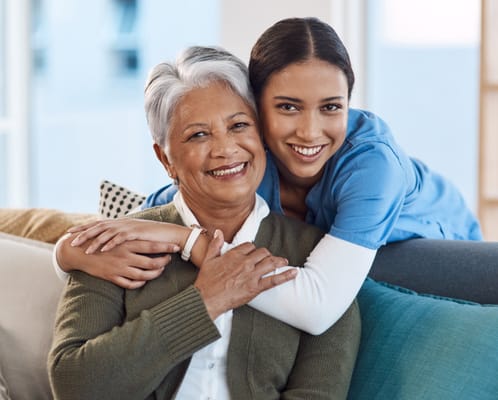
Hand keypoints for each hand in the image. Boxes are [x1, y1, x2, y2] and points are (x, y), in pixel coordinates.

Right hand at [58, 234, 177, 288]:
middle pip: (151, 262)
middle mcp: (125, 255)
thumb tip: (146, 231)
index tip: (177, 247)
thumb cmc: (101, 240)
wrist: (79, 251)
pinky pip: (130, 284)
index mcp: (127, 243)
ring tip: (160, 270)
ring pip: (143, 275)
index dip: (166, 247)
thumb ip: (131, 235)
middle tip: (169, 260)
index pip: (152, 245)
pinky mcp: (112, 277)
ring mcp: (119, 268)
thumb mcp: (117, 235)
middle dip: (164, 262)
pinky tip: (144, 280)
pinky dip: (140, 283)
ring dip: (155, 274)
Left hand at [68, 219, 185, 253]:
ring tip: (84, 250)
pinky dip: (110, 244)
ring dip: (94, 241)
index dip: (83, 228)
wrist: (169, 234)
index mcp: (120, 222)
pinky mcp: (135, 233)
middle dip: (83, 233)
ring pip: (106, 232)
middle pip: (98, 226)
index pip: (98, 224)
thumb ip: (123, 235)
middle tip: (70, 240)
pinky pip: (119, 238)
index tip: (70, 232)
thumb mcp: (135, 235)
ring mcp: (128, 227)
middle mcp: (122, 222)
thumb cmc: (153, 236)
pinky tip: (101, 250)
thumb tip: (112, 240)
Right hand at [194, 230, 296, 319]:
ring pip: (270, 263)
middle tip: (269, 258)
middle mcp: (245, 262)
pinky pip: (274, 280)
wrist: (207, 299)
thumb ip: (215, 244)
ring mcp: (251, 274)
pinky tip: (293, 273)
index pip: (250, 246)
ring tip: (284, 261)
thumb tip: (218, 232)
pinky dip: (285, 276)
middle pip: (262, 252)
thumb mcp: (208, 259)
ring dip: (279, 261)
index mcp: (234, 254)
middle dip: (267, 254)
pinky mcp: (255, 287)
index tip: (253, 253)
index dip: (253, 249)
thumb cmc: (206, 281)